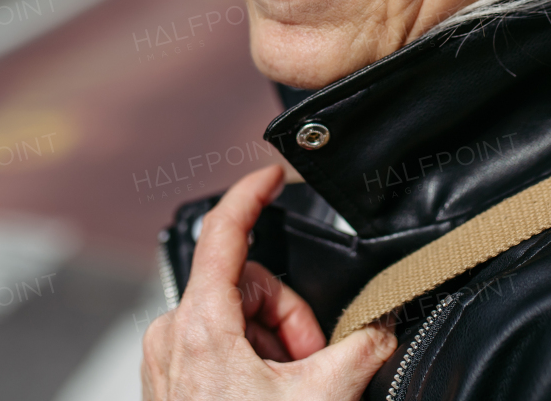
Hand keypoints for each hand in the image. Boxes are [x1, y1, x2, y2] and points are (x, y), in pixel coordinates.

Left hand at [142, 165, 397, 399]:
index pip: (223, 234)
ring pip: (238, 317)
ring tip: (291, 390)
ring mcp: (168, 358)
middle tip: (312, 362)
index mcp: (200, 325)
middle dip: (290, 319)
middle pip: (249, 286)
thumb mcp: (322, 398)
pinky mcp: (171, 379)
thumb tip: (382, 331)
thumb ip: (361, 349)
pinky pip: (221, 343)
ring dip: (275, 345)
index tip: (272, 173)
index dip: (251, 194)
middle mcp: (173, 333)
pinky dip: (254, 360)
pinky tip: (269, 396)